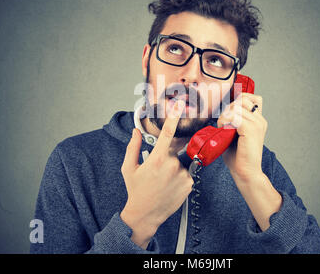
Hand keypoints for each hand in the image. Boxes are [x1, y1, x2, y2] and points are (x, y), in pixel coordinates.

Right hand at [120, 100, 193, 248]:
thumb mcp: (129, 168)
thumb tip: (135, 132)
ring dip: (174, 167)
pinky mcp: (190, 184)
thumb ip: (133, 147)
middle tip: (158, 171)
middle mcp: (172, 165)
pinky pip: (187, 173)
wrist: (145, 215)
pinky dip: (180, 177)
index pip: (167, 133)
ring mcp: (183, 175)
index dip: (173, 117)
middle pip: (174, 150)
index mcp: (157, 159)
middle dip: (167, 156)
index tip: (178, 106)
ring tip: (163, 181)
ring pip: (181, 163)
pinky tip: (170, 186)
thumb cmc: (136, 191)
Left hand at [217, 93, 267, 182]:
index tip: (229, 112)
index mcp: (259, 121)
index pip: (253, 98)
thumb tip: (222, 112)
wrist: (246, 172)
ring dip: (225, 116)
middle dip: (229, 108)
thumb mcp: (236, 134)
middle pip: (242, 100)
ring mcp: (257, 124)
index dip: (240, 99)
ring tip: (222, 127)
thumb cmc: (239, 156)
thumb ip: (233, 121)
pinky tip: (223, 130)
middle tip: (223, 122)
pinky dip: (225, 121)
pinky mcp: (251, 130)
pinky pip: (234, 117)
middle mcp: (260, 120)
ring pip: (236, 107)